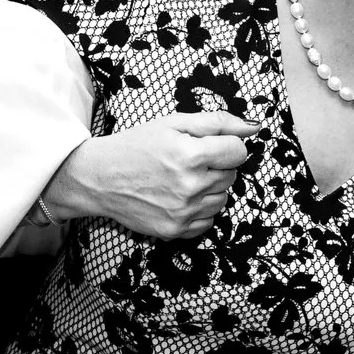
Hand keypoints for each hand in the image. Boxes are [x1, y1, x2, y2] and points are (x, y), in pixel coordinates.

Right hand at [45, 112, 254, 239]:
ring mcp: (183, 212)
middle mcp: (190, 187)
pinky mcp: (176, 231)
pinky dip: (200, 209)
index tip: (209, 145)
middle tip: (190, 160)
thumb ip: (217, 122)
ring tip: (183, 178)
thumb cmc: (136, 146)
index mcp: (191, 155)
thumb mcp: (173, 123)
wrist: (99, 178)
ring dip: (210, 188)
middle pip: (232, 175)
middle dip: (217, 165)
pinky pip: (209, 221)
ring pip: (223, 199)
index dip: (226, 144)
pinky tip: (179, 197)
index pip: (238, 151)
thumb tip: (254, 127)